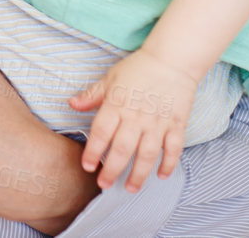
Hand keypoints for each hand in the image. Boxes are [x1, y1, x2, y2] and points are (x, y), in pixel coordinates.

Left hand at [70, 48, 195, 191]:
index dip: (93, 151)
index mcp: (117, 105)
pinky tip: (161, 176)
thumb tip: (71, 104)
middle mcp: (136, 117)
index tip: (87, 167)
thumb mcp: (110, 78)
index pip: (101, 133)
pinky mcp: (176, 125)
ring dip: (138, 174)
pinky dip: (168, 164)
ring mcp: (157, 123)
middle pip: (122, 149)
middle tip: (104, 185)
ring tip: (130, 188)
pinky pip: (173, 149)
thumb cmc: (138, 68)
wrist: (172, 60)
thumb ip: (92, 95)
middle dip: (112, 170)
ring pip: (147, 155)